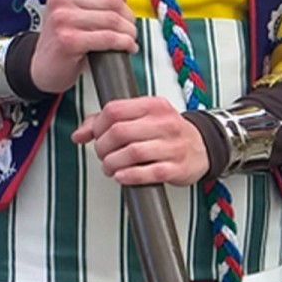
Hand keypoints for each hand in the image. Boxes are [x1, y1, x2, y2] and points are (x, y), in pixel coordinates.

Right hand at [29, 0, 136, 94]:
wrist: (43, 67)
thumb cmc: (62, 36)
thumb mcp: (78, 7)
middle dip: (128, 15)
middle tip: (128, 25)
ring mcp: (63, 19)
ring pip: (113, 19)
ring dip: (128, 31)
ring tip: (128, 37)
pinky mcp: (69, 40)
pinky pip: (109, 37)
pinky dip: (124, 43)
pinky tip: (126, 46)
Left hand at [72, 96, 209, 186]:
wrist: (202, 147)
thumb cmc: (167, 132)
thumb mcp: (142, 117)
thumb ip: (108, 121)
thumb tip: (79, 134)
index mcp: (153, 105)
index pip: (115, 110)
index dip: (97, 126)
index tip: (96, 136)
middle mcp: (164, 122)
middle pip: (119, 132)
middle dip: (102, 148)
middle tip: (102, 154)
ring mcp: (172, 145)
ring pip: (131, 153)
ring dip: (113, 164)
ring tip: (110, 167)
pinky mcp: (175, 167)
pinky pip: (147, 173)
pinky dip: (129, 176)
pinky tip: (122, 175)